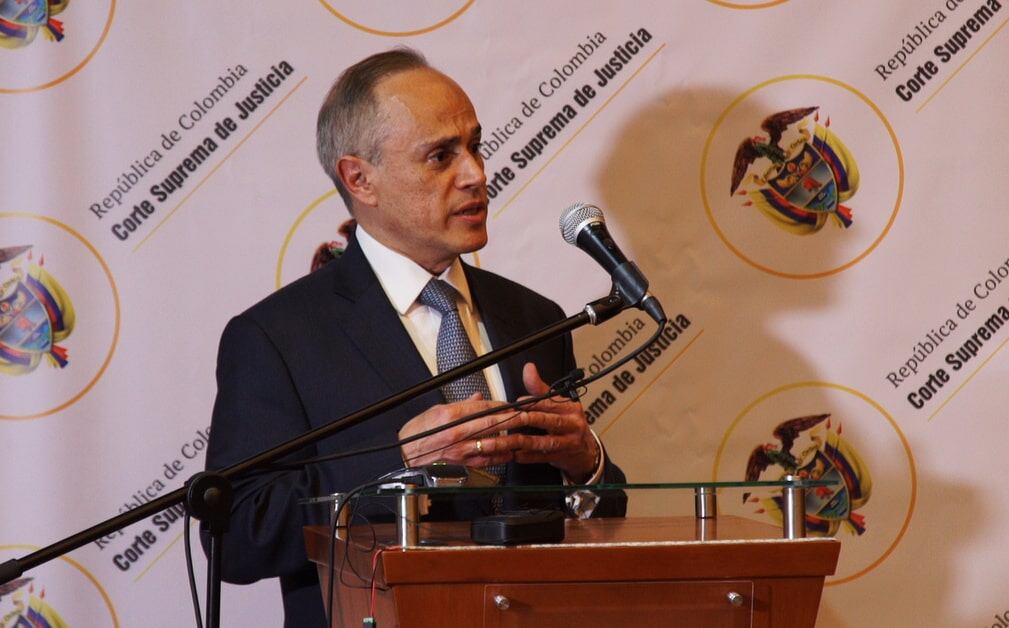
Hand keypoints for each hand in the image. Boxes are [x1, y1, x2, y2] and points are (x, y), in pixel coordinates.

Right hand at [398, 395, 521, 467]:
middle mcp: (457, 433)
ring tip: (523, 433)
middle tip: (526, 415)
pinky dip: (500, 456)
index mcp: (450, 416)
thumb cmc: (417, 433)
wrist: (405, 455)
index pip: (482, 408)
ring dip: (510, 438)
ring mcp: (461, 450)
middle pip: (491, 424)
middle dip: (512, 419)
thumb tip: (478, 398)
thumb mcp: (436, 410)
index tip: (511, 404)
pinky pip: (486, 460)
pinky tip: (510, 452)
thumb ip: (461, 405)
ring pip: (492, 443)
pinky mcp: (462, 464)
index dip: (500, 406)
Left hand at [505, 363, 599, 482]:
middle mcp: (572, 424)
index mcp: (570, 408)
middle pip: (549, 421)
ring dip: (526, 441)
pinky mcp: (562, 457)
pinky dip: (529, 457)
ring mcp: (568, 442)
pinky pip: (543, 457)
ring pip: (546, 442)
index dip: (534, 402)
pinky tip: (517, 454)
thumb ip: (540, 388)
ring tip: (511, 440)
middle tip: (513, 419)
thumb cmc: (569, 422)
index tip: (518, 402)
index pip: (551, 402)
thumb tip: (529, 369)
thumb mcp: (559, 403)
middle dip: (529, 420)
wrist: (586, 449)